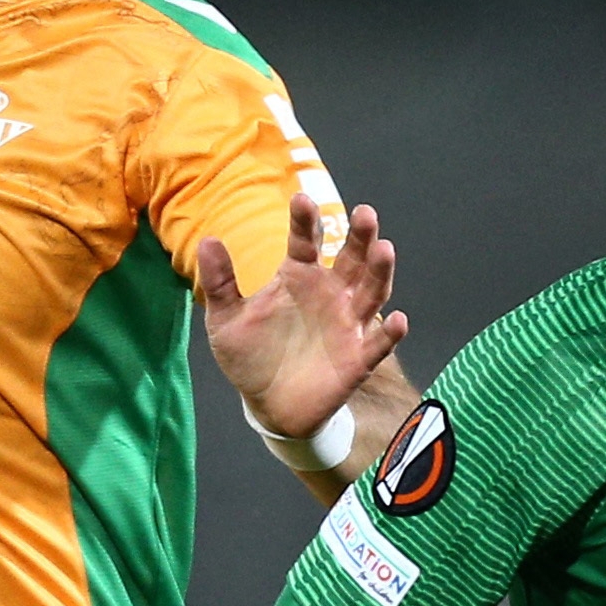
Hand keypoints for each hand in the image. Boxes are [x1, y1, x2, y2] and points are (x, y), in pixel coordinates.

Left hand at [200, 191, 406, 442]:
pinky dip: (390, 332)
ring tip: (383, 249)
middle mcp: (330, 293)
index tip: (301, 200)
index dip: (305, 221)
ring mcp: (348, 324)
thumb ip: (220, 283)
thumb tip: (207, 240)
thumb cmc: (251, 356)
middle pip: (352, 258)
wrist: (268, 406)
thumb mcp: (226, 320)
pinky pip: (378, 343)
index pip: (306, 241)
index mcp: (299, 276)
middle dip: (360, 236)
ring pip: (371, 292)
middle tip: (365, 214)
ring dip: (379, 272)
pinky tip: (398, 320)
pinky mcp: (358, 359)